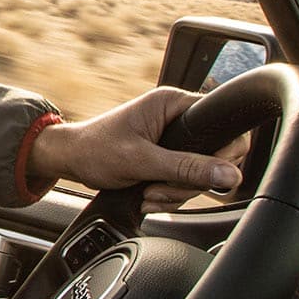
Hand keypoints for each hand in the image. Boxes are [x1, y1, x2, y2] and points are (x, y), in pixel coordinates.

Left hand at [28, 86, 250, 213]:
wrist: (70, 160)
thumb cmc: (95, 149)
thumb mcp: (142, 161)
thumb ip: (187, 168)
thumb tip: (228, 174)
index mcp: (173, 103)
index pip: (222, 122)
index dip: (224, 152)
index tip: (208, 175)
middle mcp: (176, 117)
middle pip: (212, 156)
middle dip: (187, 182)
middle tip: (160, 187)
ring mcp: (173, 139)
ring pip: (198, 174)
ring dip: (174, 192)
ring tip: (147, 192)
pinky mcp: (166, 157)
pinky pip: (183, 181)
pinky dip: (168, 195)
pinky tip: (147, 195)